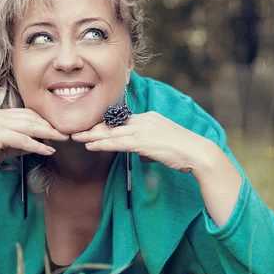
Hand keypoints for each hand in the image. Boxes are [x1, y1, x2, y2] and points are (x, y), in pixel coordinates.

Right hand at [0, 108, 68, 185]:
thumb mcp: (5, 148)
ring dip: (48, 133)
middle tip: (67, 133)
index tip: (60, 130)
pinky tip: (48, 151)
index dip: (46, 121)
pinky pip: (22, 139)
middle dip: (51, 126)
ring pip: (29, 126)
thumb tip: (41, 144)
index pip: (29, 114)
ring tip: (62, 140)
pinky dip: (37, 145)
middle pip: (31, 118)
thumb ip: (21, 143)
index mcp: (0, 115)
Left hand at [71, 111, 218, 177]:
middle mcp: (144, 120)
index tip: (91, 129)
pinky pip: (117, 143)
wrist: (197, 153)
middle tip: (76, 131)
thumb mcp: (163, 146)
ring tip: (76, 137)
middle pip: (113, 125)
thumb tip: (142, 155)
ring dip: (91, 136)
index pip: (121, 122)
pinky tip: (90, 146)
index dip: (104, 126)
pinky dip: (102, 144)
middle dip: (93, 129)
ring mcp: (143, 129)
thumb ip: (149, 148)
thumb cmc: (183, 152)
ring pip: (111, 133)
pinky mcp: (143, 141)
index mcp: (149, 118)